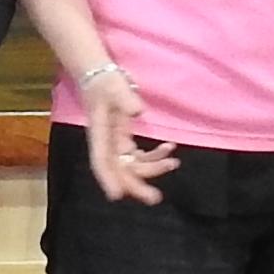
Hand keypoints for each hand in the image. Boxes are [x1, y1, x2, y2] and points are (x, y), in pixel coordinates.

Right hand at [74, 64, 178, 204]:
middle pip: (119, 171)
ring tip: (173, 163)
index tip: (116, 196)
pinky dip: (154, 156)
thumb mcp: (115, 87)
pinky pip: (139, 156)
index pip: (101, 161)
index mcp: (99, 135)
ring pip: (132, 166)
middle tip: (155, 198)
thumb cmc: (106, 82)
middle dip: (136, 186)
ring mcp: (115, 145)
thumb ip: (125, 99)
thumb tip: (137, 111)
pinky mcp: (124, 141)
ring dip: (152, 169)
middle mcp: (106, 145)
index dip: (108, 179)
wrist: (101, 76)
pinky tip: (169, 148)